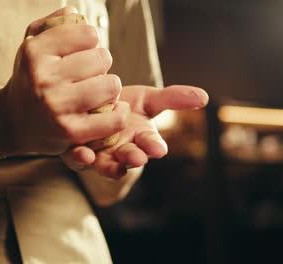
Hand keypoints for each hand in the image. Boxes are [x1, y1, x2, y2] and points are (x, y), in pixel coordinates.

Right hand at [0, 7, 128, 155]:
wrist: (11, 122)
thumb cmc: (29, 79)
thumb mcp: (31, 45)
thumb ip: (53, 24)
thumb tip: (75, 13)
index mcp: (35, 52)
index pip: (89, 34)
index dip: (90, 42)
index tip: (81, 53)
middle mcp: (44, 79)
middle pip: (103, 58)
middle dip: (100, 66)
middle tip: (87, 76)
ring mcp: (57, 108)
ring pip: (111, 86)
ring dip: (109, 89)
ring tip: (97, 93)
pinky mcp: (71, 132)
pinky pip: (115, 118)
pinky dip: (119, 113)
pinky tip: (111, 110)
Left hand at [62, 85, 208, 178]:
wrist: (93, 110)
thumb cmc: (123, 107)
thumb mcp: (149, 100)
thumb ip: (173, 98)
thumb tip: (204, 96)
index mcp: (140, 138)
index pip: (150, 143)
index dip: (153, 146)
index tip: (158, 149)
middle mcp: (122, 149)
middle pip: (129, 157)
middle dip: (134, 158)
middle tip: (137, 158)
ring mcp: (100, 154)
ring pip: (106, 164)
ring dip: (108, 166)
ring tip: (108, 163)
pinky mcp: (78, 153)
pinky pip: (78, 160)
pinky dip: (80, 158)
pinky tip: (82, 153)